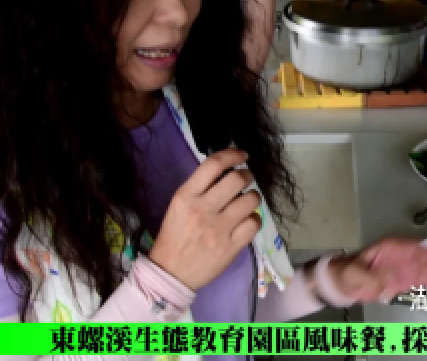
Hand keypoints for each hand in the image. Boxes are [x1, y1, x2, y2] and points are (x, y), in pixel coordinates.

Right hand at [149, 148, 260, 290]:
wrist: (171, 273)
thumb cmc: (175, 236)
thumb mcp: (178, 206)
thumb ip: (200, 188)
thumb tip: (228, 170)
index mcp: (186, 196)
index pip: (213, 164)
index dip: (233, 154)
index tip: (242, 155)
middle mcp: (203, 209)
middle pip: (237, 179)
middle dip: (247, 175)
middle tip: (246, 180)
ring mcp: (219, 229)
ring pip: (251, 200)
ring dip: (253, 197)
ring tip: (246, 202)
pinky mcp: (231, 246)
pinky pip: (255, 223)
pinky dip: (254, 219)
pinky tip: (246, 221)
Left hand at [325, 238, 426, 302]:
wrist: (340, 281)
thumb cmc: (347, 272)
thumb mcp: (357, 273)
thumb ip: (375, 277)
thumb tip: (390, 279)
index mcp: (391, 248)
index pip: (417, 251)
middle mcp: (401, 255)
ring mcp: (405, 266)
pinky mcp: (406, 278)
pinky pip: (426, 278)